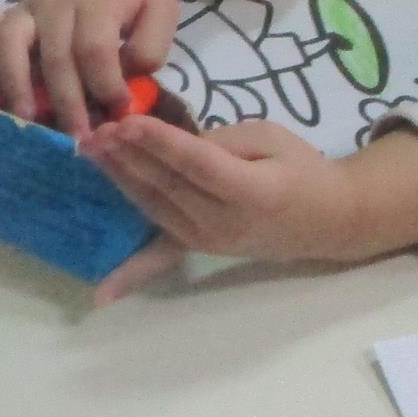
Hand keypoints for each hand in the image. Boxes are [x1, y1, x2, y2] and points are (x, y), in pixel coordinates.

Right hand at [0, 0, 192, 133]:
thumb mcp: (161, 8)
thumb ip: (151, 45)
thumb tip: (127, 77)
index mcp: (97, 2)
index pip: (95, 49)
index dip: (106, 84)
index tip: (120, 109)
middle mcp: (57, 4)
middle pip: (55, 56)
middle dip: (66, 102)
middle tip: (78, 139)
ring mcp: (30, 7)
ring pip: (12, 42)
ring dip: (17, 83)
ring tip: (26, 117)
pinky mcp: (13, 13)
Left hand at [76, 119, 417, 299]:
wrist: (327, 219)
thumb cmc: (301, 170)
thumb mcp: (271, 137)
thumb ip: (222, 140)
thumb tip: (172, 144)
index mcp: (251, 191)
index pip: (194, 163)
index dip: (157, 142)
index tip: (124, 121)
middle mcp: (224, 223)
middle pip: (167, 185)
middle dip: (127, 155)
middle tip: (95, 128)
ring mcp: (207, 241)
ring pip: (154, 207)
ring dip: (119, 180)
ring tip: (89, 151)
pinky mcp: (198, 249)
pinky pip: (160, 257)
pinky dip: (131, 275)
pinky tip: (101, 295)